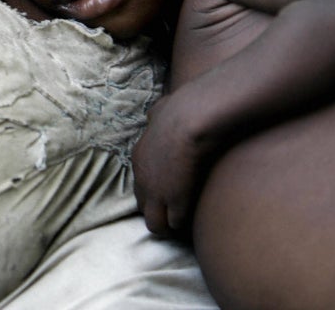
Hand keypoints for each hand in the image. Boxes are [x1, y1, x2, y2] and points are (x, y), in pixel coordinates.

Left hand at [132, 94, 211, 237]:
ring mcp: (157, 192)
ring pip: (156, 224)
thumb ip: (155, 117)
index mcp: (138, 158)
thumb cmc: (179, 109)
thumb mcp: (159, 110)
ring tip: (185, 224)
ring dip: (170, 224)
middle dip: (158, 211)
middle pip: (143, 207)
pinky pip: (175, 223)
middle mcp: (142, 178)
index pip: (140, 186)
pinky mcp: (174, 201)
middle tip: (176, 211)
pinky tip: (195, 218)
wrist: (190, 118)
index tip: (168, 193)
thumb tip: (154, 115)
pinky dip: (184, 223)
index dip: (154, 192)